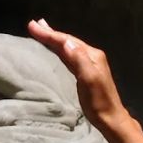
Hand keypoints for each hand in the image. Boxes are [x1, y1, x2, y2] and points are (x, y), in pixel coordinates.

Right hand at [27, 19, 131, 133]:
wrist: (110, 118)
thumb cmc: (99, 101)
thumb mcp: (89, 79)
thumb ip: (79, 60)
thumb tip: (66, 42)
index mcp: (91, 55)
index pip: (66, 41)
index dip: (49, 34)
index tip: (32, 26)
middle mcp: (91, 56)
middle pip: (67, 40)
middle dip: (50, 32)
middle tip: (34, 24)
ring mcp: (89, 63)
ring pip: (68, 47)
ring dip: (54, 39)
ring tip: (43, 30)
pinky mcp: (85, 72)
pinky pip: (69, 56)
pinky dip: (59, 49)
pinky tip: (56, 48)